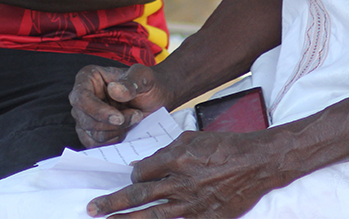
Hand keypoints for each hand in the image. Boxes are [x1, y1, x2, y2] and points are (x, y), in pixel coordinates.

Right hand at [70, 63, 169, 147]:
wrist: (154, 100)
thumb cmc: (146, 84)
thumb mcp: (144, 77)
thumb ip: (131, 82)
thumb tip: (114, 90)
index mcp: (88, 77)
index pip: (81, 98)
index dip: (98, 111)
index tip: (119, 118)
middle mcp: (82, 97)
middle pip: (86, 120)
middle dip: (113, 124)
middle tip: (136, 115)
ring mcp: (84, 116)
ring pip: (92, 135)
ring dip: (117, 132)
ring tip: (134, 119)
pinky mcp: (90, 133)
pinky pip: (95, 145)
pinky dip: (114, 141)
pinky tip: (127, 130)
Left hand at [87, 129, 278, 218]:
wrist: (256, 162)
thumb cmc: (224, 146)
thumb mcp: (192, 138)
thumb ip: (165, 152)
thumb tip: (140, 167)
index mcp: (177, 158)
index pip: (141, 173)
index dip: (134, 178)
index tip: (132, 181)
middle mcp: (181, 182)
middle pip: (139, 196)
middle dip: (112, 203)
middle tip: (92, 209)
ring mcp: (193, 204)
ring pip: (152, 216)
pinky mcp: (206, 218)